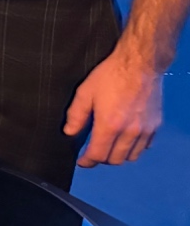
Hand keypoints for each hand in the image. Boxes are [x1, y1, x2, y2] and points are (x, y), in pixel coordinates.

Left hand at [63, 49, 163, 166]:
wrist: (139, 64)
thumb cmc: (110, 75)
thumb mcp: (85, 92)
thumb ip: (76, 115)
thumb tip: (70, 132)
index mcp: (110, 125)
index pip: (98, 155)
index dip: (87, 161)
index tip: (82, 161)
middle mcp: (129, 132)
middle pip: (115, 160)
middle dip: (102, 159)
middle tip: (93, 152)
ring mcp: (145, 130)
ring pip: (131, 156)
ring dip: (118, 156)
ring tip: (108, 147)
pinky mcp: (155, 126)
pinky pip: (145, 146)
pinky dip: (134, 148)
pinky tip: (126, 139)